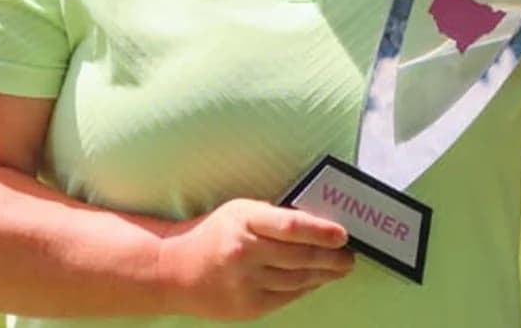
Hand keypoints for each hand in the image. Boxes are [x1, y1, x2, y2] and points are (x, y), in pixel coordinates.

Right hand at [156, 198, 353, 320]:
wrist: (172, 271)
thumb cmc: (214, 234)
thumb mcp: (240, 212)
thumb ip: (275, 217)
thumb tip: (320, 224)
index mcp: (244, 220)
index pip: (291, 226)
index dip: (321, 231)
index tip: (343, 235)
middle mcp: (244, 252)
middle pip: (301, 256)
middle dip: (333, 257)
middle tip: (349, 255)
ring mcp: (245, 283)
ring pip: (298, 279)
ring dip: (325, 274)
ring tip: (340, 267)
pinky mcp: (247, 307)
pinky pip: (287, 296)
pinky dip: (306, 288)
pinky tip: (316, 280)